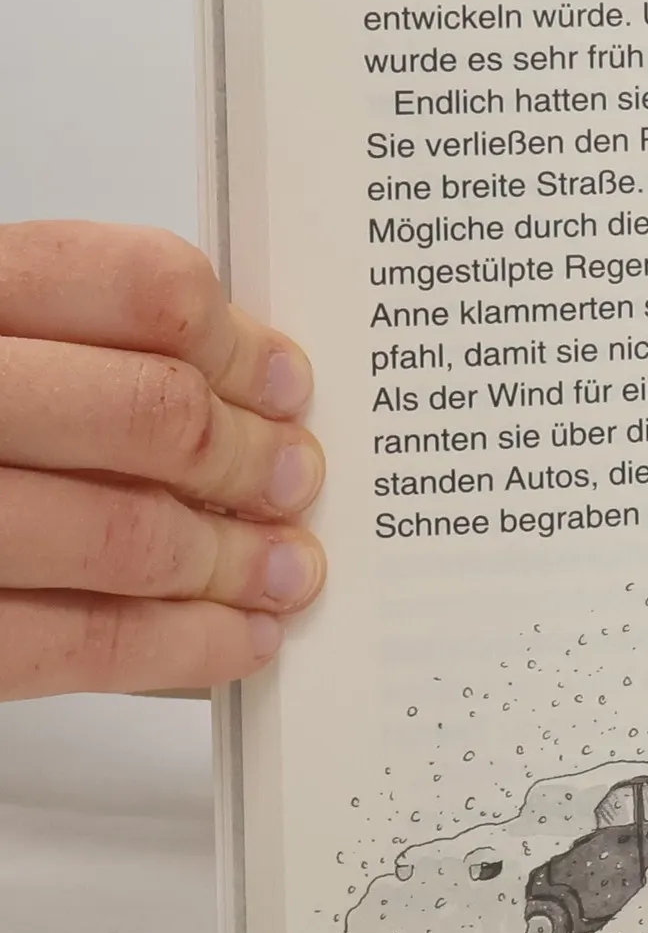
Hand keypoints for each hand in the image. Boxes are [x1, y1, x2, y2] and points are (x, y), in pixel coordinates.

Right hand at [0, 222, 325, 699]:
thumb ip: (66, 347)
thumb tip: (241, 392)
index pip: (135, 284)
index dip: (237, 340)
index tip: (286, 382)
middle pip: (148, 413)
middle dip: (249, 459)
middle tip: (295, 480)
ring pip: (125, 535)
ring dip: (232, 562)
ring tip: (285, 572)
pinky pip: (72, 644)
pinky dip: (179, 647)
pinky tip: (235, 641)